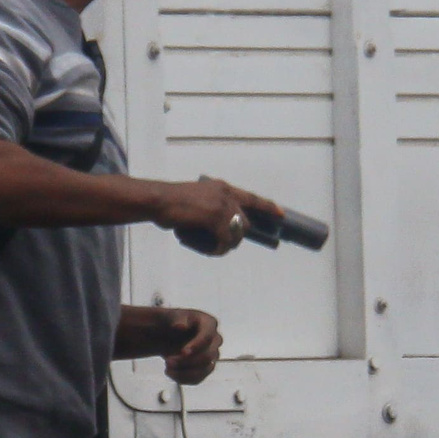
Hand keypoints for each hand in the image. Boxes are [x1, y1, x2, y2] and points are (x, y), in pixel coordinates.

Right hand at [155, 176, 282, 256]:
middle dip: (234, 238)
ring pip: (235, 236)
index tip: (281, 215)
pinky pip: (223, 242)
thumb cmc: (171, 203)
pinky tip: (202, 247)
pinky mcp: (216, 218)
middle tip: (217, 244)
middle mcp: (226, 195)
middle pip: (244, 224)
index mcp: (222, 188)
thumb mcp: (198, 201)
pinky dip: (214, 249)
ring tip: (205, 245)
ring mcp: (222, 206)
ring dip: (222, 245)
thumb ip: (213, 211)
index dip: (268, 207)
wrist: (158, 200)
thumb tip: (221, 232)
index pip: (252, 198)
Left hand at [162, 309, 222, 384]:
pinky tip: (169, 372)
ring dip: (184, 372)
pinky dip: (183, 378)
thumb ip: (176, 319)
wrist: (167, 335)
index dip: (197, 345)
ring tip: (167, 368)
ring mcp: (212, 356)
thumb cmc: (171, 322)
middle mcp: (215, 340)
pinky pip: (198, 379)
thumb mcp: (171, 317)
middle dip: (187, 361)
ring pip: (205, 370)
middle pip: (208, 356)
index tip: (183, 352)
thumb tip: (181, 326)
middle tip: (168, 361)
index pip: (208, 336)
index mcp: (209, 323)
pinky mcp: (205, 369)